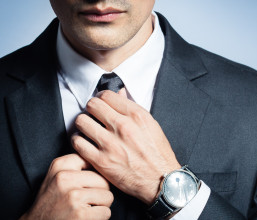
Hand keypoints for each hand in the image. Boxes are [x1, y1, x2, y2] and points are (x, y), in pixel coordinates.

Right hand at [20, 154, 112, 219]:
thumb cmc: (51, 202)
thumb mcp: (56, 176)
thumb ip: (76, 165)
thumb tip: (102, 157)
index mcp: (60, 166)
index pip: (93, 161)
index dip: (94, 175)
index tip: (84, 184)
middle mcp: (65, 178)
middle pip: (104, 181)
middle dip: (99, 193)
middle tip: (84, 201)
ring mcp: (73, 196)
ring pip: (108, 197)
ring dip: (100, 206)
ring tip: (84, 209)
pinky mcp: (80, 214)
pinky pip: (106, 212)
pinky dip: (99, 218)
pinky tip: (85, 218)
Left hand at [72, 89, 180, 204]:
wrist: (161, 180)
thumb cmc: (158, 154)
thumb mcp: (151, 125)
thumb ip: (133, 108)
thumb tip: (119, 93)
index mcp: (136, 115)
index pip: (107, 95)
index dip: (101, 98)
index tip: (101, 104)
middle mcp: (123, 127)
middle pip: (92, 105)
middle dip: (91, 109)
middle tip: (93, 115)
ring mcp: (111, 144)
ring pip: (81, 121)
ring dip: (83, 124)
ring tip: (88, 129)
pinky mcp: (101, 161)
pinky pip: (78, 142)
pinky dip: (78, 140)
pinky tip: (85, 142)